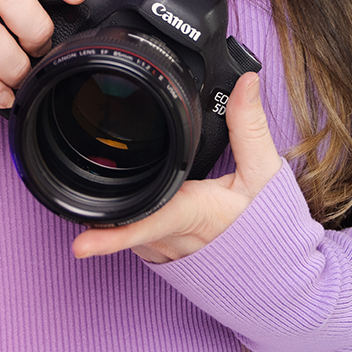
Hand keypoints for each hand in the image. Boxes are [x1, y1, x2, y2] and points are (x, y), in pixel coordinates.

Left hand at [71, 71, 282, 263]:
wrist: (273, 269)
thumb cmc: (269, 225)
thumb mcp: (265, 173)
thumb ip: (250, 125)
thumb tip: (246, 82)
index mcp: (194, 215)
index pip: (150, 222)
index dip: (114, 236)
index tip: (80, 245)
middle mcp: (172, 241)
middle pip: (124, 220)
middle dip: (99, 211)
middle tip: (78, 201)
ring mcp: (163, 252)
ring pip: (124, 226)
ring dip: (113, 210)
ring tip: (108, 181)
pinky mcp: (159, 256)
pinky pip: (134, 234)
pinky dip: (129, 216)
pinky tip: (136, 193)